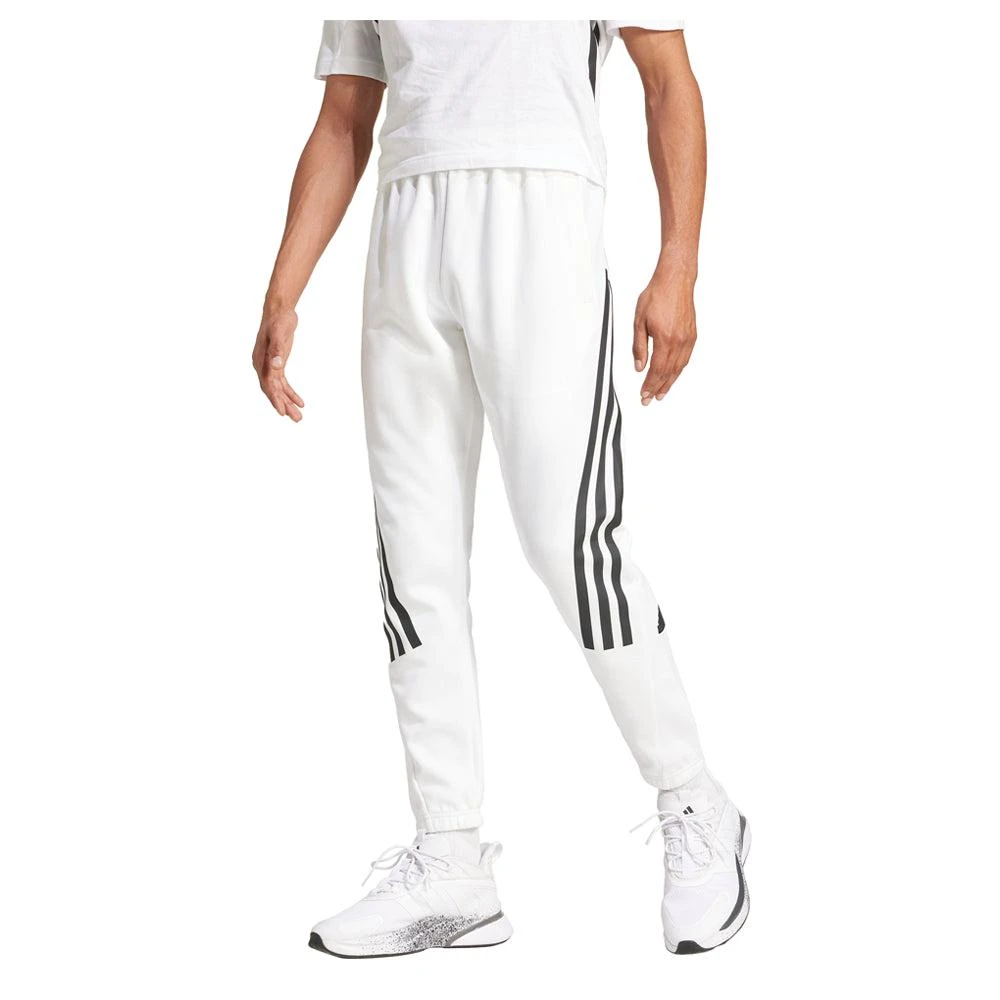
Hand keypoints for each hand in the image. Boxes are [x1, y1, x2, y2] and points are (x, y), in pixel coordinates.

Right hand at [252, 307, 303, 420]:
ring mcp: (269, 365)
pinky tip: (299, 401)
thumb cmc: (278, 321)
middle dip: (284, 405)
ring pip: (278, 389)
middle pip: (273, 390)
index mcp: (261, 361)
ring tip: (299, 416)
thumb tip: (276, 366)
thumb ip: (277, 351)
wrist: (279, 309)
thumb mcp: (279, 334)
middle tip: (297, 419)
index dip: (275, 399)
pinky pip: (282, 382)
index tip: (283, 412)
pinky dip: (290, 392)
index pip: (268, 385)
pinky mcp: (277, 363)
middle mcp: (262, 365)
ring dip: (288, 402)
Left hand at [632, 274, 696, 404]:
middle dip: (658, 389)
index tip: (644, 395)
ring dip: (669, 383)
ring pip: (679, 368)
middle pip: (668, 373)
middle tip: (650, 400)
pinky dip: (678, 370)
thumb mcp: (639, 321)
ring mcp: (688, 339)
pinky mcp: (692, 335)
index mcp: (664, 339)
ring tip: (661, 393)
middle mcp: (679, 341)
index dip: (649, 385)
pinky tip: (673, 375)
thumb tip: (639, 366)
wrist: (675, 280)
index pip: (656, 370)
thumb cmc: (657, 295)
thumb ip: (638, 346)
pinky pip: (685, 359)